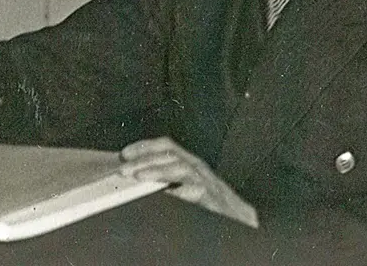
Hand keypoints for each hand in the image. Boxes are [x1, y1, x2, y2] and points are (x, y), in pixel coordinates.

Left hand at [120, 137, 257, 227]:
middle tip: (124, 167)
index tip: (124, 152)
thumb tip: (135, 177)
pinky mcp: (213, 198)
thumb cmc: (210, 204)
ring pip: (180, 167)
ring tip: (139, 176)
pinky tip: (168, 192)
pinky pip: (196, 190)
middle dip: (145, 158)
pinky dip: (181, 189)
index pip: (166, 145)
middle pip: (170, 153)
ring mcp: (206, 181)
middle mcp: (197, 167)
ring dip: (157, 170)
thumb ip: (166, 181)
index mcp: (188, 163)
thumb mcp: (185, 187)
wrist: (242, 219)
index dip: (145, 146)